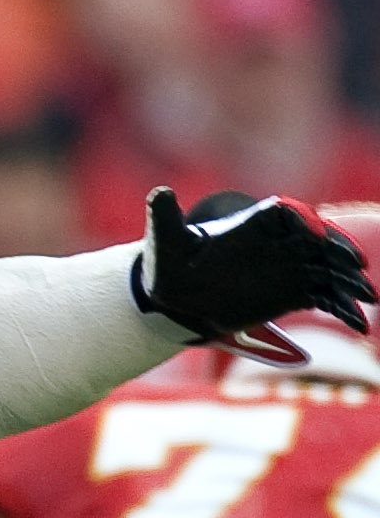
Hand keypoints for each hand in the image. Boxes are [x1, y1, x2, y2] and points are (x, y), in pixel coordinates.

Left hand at [132, 188, 373, 357]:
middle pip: (320, 242)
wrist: (178, 295)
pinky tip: (357, 325)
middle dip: (340, 253)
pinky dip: (342, 309)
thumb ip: (164, 217)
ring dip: (350, 284)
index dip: (304, 221)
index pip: (288, 215)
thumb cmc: (170, 263)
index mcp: (255, 224)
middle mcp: (282, 243)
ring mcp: (292, 268)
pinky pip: (326, 298)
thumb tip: (158, 192)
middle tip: (357, 266)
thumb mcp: (164, 241)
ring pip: (330, 272)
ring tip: (368, 300)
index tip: (315, 235)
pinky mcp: (295, 293)